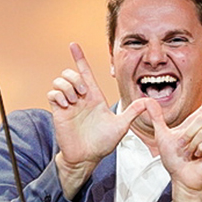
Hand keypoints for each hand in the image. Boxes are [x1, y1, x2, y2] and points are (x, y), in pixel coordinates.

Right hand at [47, 43, 144, 172]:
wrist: (87, 157)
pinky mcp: (59, 111)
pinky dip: (59, 96)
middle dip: (76, 77)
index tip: (74, 45)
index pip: (86, 72)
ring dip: (67, 87)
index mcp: (94, 97)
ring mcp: (68, 103)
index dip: (80, 58)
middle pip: (71, 73)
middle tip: (83, 92)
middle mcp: (80, 97)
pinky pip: (52, 93)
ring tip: (74, 101)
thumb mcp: (121, 126)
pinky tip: (67, 106)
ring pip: (60, 81)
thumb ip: (133, 112)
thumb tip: (149, 101)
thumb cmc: (102, 143)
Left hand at [148, 74, 201, 193]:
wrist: (181, 177)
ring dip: (193, 144)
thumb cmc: (174, 159)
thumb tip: (147, 101)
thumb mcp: (162, 134)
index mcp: (198, 122)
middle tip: (184, 147)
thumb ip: (157, 117)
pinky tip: (199, 156)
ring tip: (191, 153)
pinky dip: (201, 149)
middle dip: (188, 134)